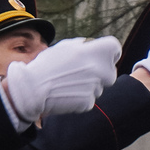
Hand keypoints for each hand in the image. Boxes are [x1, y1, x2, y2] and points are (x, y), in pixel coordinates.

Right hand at [1, 36, 118, 123]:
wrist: (34, 88)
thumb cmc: (48, 64)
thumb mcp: (66, 46)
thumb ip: (85, 46)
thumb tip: (93, 48)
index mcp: (99, 52)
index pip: (115, 48)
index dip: (106, 51)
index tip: (98, 54)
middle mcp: (103, 70)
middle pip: (109, 71)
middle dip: (99, 71)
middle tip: (80, 70)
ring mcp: (97, 88)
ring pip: (98, 86)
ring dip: (87, 84)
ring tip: (67, 81)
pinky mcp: (89, 103)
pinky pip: (89, 98)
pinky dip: (80, 96)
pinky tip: (66, 92)